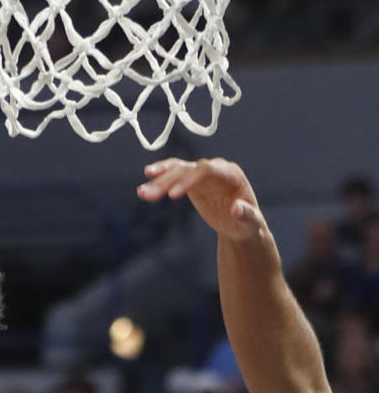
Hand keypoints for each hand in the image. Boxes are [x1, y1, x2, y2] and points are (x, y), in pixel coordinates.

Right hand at [137, 157, 265, 240]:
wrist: (240, 224)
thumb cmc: (249, 224)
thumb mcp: (251, 223)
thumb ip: (247, 215)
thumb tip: (236, 209)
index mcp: (231, 174)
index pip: (206, 169)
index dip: (188, 180)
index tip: (172, 196)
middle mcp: (215, 168)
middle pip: (188, 169)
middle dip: (167, 181)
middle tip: (149, 195)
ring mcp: (202, 173)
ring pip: (177, 170)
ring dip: (159, 180)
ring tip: (141, 192)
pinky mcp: (191, 180)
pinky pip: (173, 175)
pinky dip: (160, 178)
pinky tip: (146, 182)